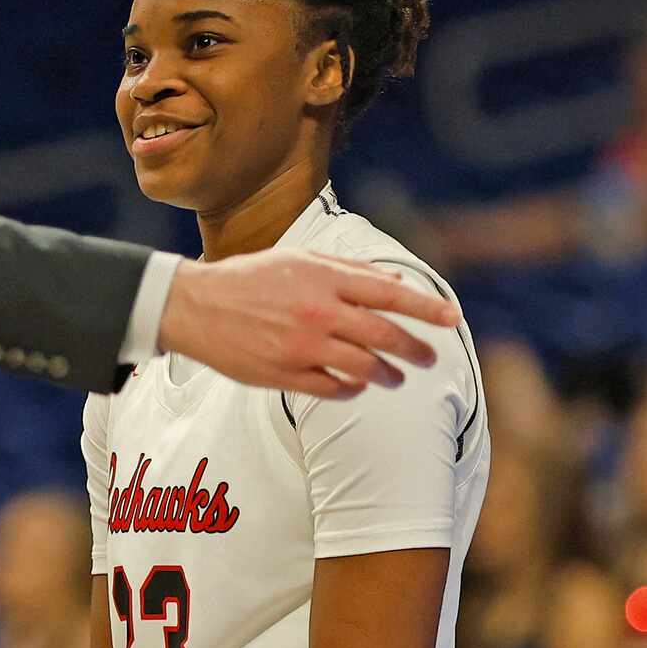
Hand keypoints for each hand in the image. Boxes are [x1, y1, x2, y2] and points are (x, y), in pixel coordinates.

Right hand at [157, 251, 456, 397]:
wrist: (194, 307)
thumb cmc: (248, 278)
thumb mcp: (298, 258)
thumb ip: (348, 269)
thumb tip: (394, 279)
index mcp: (323, 278)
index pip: (389, 294)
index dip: (426, 308)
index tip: (452, 318)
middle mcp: (318, 312)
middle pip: (384, 336)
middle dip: (416, 351)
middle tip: (430, 359)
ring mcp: (302, 346)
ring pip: (364, 368)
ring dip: (388, 376)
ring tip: (396, 378)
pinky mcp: (285, 374)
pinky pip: (333, 389)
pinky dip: (353, 389)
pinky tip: (357, 385)